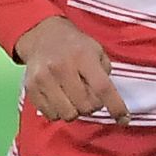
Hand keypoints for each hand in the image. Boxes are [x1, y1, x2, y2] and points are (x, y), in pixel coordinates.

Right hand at [15, 15, 130, 123]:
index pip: (102, 88)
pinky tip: (60, 98)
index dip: (115, 107)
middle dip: (93, 105)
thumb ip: (104, 74)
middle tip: (90, 96)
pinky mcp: (31, 88)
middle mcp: (61, 67)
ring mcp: (43, 79)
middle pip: (86, 106)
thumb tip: (107, 102)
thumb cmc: (76, 46)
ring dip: (75, 111)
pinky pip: (51, 115)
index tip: (124, 119)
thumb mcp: (96, 51)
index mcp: (83, 56)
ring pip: (68, 114)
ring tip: (74, 98)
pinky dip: (59, 112)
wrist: (42, 35)